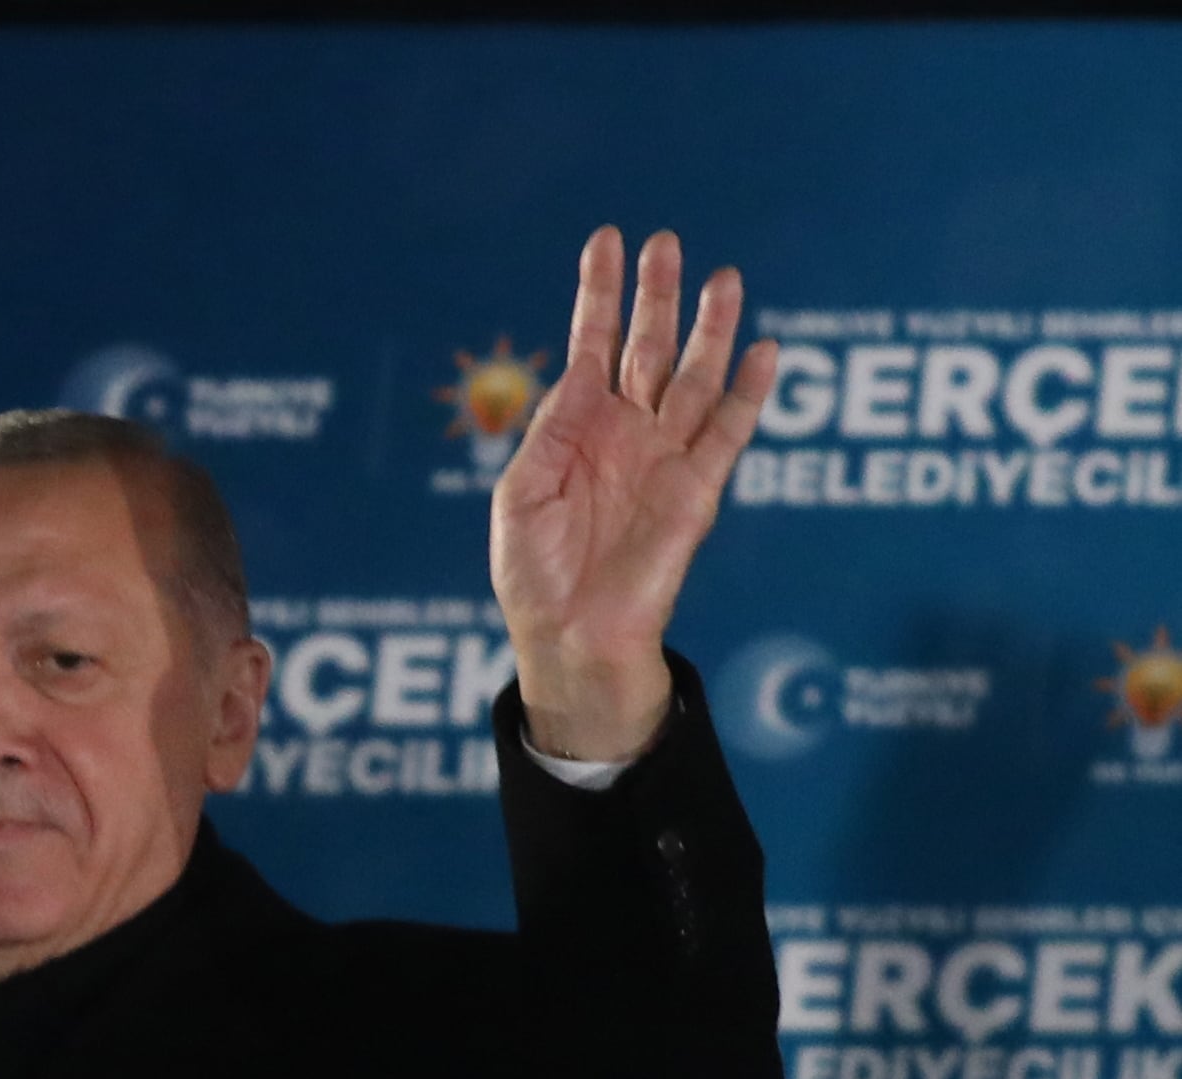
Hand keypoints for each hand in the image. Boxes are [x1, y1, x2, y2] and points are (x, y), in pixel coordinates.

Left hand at [491, 227, 779, 760]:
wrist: (569, 634)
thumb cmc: (534, 572)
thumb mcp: (520, 495)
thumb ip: (551, 430)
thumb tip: (583, 371)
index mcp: (577, 429)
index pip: (592, 344)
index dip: (600, 293)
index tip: (606, 240)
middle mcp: (626, 433)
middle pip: (649, 348)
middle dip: (658, 296)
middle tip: (666, 241)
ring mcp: (664, 457)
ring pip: (696, 378)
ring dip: (711, 329)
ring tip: (725, 277)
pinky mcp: (698, 488)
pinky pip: (729, 431)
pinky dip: (749, 390)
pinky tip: (763, 348)